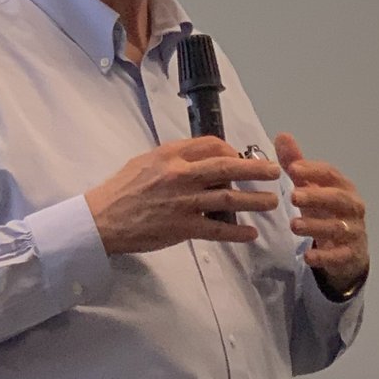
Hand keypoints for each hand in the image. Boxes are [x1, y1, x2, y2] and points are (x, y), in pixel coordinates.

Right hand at [85, 138, 280, 254]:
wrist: (102, 219)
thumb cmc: (122, 189)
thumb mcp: (145, 161)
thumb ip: (174, 157)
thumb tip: (202, 157)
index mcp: (170, 155)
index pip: (210, 145)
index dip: (231, 150)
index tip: (240, 158)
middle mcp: (180, 175)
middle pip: (227, 167)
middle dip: (255, 169)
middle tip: (275, 171)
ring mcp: (183, 203)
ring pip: (228, 198)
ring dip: (254, 200)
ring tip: (271, 202)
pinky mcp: (182, 228)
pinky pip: (216, 230)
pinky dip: (236, 232)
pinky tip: (251, 233)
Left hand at [274, 133, 368, 294]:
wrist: (349, 251)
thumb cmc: (327, 213)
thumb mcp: (311, 189)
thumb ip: (297, 165)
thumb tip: (282, 136)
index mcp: (343, 187)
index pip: (331, 174)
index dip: (314, 171)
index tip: (293, 169)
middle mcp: (352, 207)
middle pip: (338, 199)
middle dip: (317, 196)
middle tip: (293, 196)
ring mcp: (353, 232)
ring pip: (338, 228)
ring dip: (316, 226)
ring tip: (293, 225)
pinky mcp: (350, 255)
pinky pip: (339, 255)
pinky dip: (324, 256)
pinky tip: (307, 257)